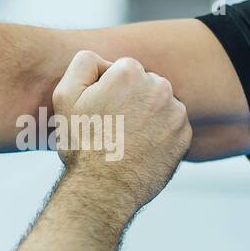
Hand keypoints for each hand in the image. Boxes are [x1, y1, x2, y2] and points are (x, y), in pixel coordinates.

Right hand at [52, 50, 191, 210]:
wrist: (103, 189)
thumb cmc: (81, 145)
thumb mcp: (65, 96)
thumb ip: (83, 63)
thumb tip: (104, 61)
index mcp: (129, 73)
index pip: (123, 70)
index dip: (109, 90)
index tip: (101, 111)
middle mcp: (158, 87)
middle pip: (145, 85)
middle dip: (132, 100)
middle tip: (113, 127)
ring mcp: (175, 112)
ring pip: (160, 105)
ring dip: (148, 116)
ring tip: (127, 140)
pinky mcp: (185, 136)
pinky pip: (173, 126)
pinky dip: (161, 135)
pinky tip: (142, 149)